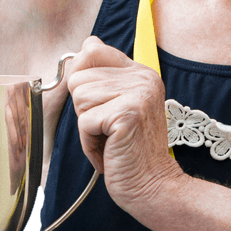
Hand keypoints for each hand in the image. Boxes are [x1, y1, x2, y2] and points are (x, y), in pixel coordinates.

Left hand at [67, 37, 184, 221]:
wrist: (152, 185)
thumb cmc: (129, 150)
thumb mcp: (117, 105)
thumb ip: (102, 77)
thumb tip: (85, 45)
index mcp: (141, 72)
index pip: (92, 49)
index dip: (84, 80)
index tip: (100, 104)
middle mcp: (143, 77)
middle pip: (78, 77)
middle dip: (84, 108)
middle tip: (108, 128)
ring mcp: (137, 94)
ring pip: (79, 97)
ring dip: (87, 126)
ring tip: (109, 139)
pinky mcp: (127, 114)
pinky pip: (84, 121)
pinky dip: (89, 143)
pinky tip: (109, 150)